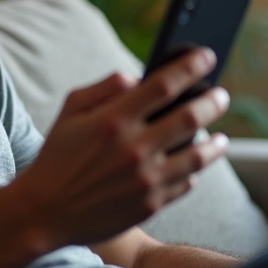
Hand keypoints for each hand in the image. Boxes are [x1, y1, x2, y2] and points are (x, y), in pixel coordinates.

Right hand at [7, 48, 230, 249]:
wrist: (46, 211)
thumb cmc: (58, 154)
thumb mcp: (70, 111)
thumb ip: (104, 87)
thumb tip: (140, 77)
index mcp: (112, 120)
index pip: (163, 84)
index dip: (190, 67)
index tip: (206, 56)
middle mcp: (133, 149)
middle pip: (190, 117)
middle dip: (212, 102)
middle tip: (221, 95)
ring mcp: (145, 180)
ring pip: (198, 155)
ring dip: (215, 143)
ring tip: (221, 137)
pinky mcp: (150, 205)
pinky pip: (186, 183)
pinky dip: (193, 172)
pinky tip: (194, 164)